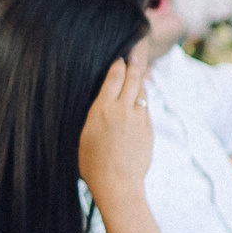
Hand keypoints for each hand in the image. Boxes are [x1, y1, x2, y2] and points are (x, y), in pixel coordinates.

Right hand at [77, 56, 153, 204]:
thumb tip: (97, 101)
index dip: (118, 63)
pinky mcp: (148, 129)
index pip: (113, 76)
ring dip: (139, 80)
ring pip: (142, 91)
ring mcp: (138, 119)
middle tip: (136, 48)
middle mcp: (122, 110)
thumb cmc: (91, 164)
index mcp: (101, 109)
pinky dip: (141, 100)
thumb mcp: (82, 135)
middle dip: (134, 60)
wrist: (117, 184)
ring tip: (137, 70)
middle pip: (133, 77)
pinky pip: (145, 108)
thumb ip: (92, 114)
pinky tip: (138, 99)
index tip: (119, 56)